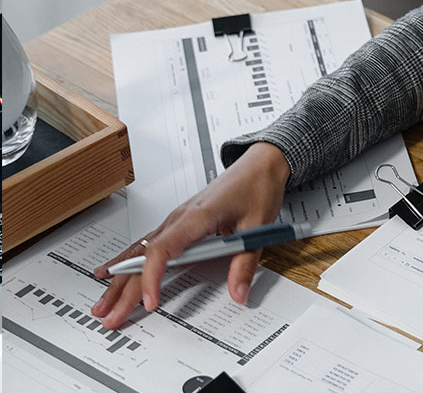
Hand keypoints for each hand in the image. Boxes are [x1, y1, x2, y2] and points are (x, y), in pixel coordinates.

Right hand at [90, 141, 290, 328]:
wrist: (260, 165)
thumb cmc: (256, 187)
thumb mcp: (258, 226)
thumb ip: (245, 262)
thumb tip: (238, 293)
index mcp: (197, 216)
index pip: (163, 250)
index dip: (152, 277)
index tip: (150, 301)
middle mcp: (180, 218)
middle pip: (144, 256)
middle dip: (125, 289)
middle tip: (111, 317)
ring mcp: (176, 220)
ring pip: (140, 251)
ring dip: (119, 279)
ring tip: (102, 304)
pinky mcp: (178, 223)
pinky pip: (147, 244)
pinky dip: (127, 261)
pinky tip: (111, 272)